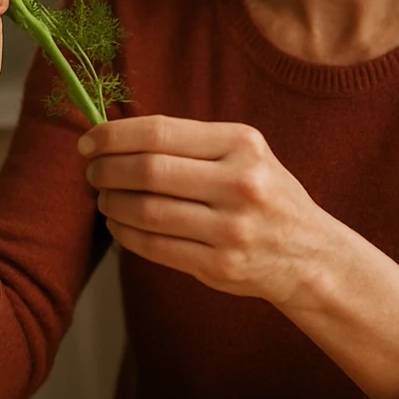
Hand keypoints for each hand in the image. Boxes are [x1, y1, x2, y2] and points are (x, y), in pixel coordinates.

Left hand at [79, 115, 336, 307]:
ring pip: (147, 211)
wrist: (309, 254)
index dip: (114, 136)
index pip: (160, 132)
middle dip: (107, 170)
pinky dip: (126, 233)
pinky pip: (155, 246)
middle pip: (149, 171)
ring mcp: (231, 228)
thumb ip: (192, 144)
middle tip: (92, 172)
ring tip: (104, 199)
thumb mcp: (245, 154)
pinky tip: (119, 225)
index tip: (88, 142)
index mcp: (242, 144)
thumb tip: (117, 136)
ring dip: (112, 204)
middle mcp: (240, 183)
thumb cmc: (264, 194)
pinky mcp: (219, 266)